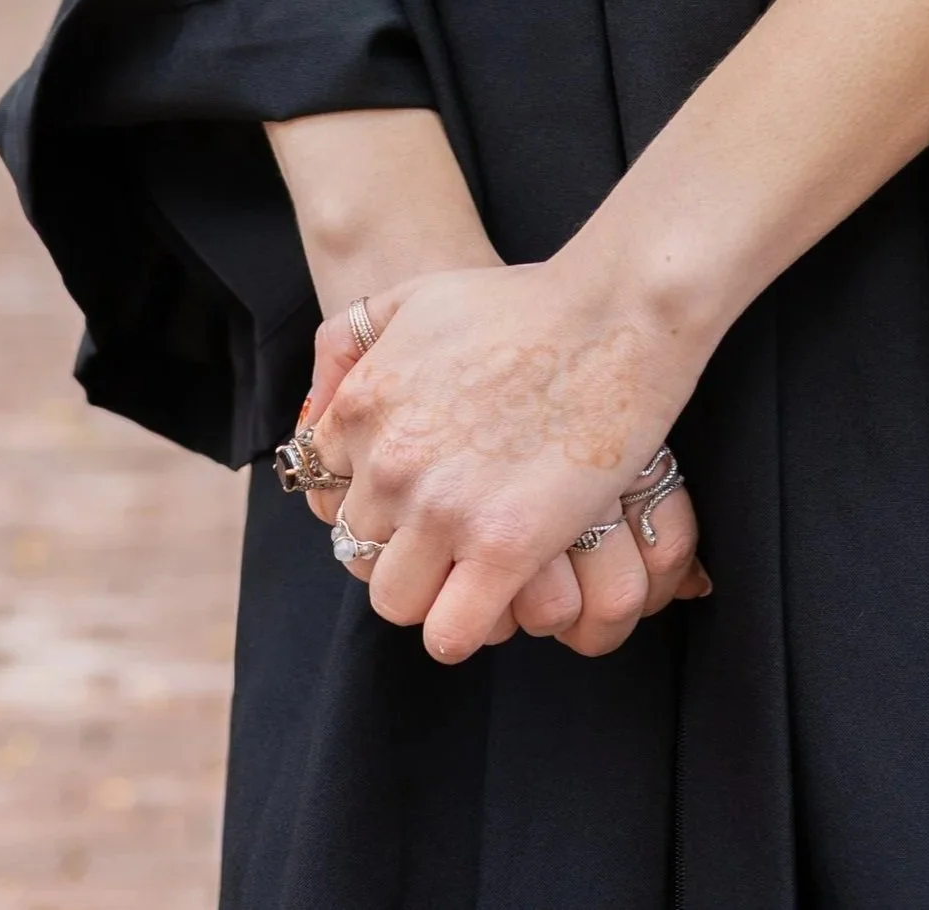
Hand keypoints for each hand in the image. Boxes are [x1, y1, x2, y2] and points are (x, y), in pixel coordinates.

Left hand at [302, 255, 709, 664]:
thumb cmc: (524, 301)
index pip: (328, 491)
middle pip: (360, 548)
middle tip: (454, 523)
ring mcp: (444, 509)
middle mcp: (390, 463)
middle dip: (402, 540)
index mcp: (363, 406)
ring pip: (396, 600)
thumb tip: (314, 414)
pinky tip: (496, 593)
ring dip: (430, 589)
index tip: (414, 490)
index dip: (373, 495)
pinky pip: (450, 633)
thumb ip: (348, 341)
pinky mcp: (504, 546)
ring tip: (472, 562)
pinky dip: (466, 625)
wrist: (614, 311)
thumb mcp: (413, 296)